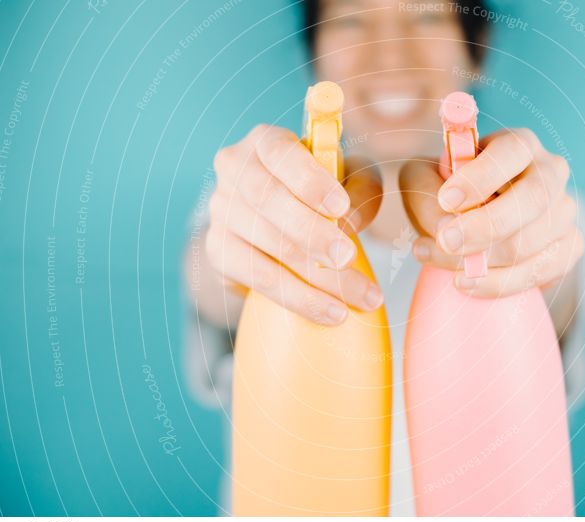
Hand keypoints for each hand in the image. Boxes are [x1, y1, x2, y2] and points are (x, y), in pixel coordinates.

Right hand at [206, 124, 383, 325]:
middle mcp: (235, 170)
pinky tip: (332, 312)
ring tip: (360, 298)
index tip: (340, 208)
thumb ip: (359, 188)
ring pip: (267, 246)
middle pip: (268, 201)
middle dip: (313, 234)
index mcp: (266, 142)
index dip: (309, 181)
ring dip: (317, 279)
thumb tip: (350, 221)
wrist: (275, 224)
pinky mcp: (218, 251)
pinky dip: (299, 299)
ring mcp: (221, 211)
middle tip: (348, 259)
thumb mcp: (349, 179)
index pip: (280, 153)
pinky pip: (258, 279)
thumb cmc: (321, 192)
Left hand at [399, 128, 582, 297]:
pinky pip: (541, 272)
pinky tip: (465, 282)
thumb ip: (426, 192)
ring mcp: (563, 211)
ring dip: (481, 260)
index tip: (446, 200)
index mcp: (519, 145)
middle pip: (533, 199)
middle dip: (485, 226)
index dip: (481, 177)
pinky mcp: (568, 248)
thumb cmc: (446, 195)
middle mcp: (550, 173)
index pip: (513, 151)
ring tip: (437, 259)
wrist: (467, 225)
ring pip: (531, 242)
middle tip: (445, 240)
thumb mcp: (423, 181)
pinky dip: (499, 283)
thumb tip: (445, 225)